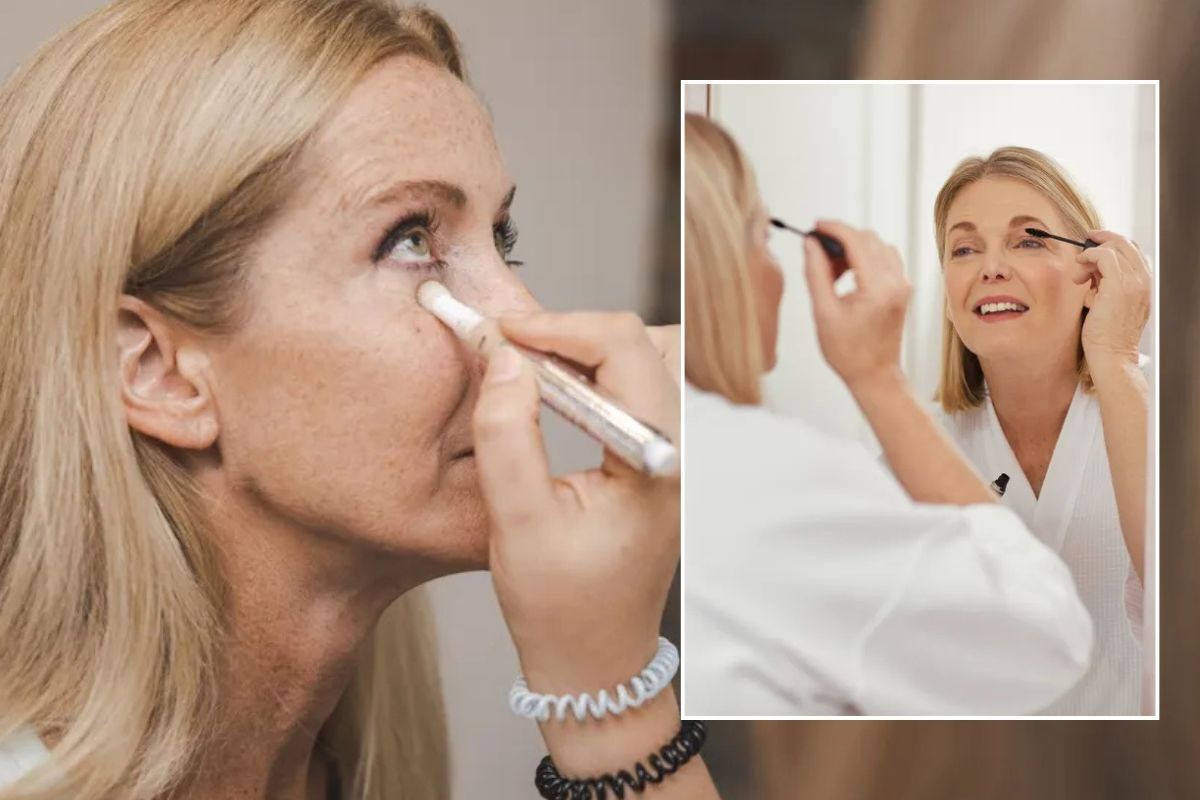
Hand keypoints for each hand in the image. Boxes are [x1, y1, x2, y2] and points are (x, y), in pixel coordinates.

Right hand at [472, 311, 679, 694]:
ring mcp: (680, 455)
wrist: (594, 663)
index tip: (500, 332)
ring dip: (591, 352)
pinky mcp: (664, 459)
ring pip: (651, 359)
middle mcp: (683, 451)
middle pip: (648, 342)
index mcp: (660, 462)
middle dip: (575, 332)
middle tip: (515, 350)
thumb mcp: (517, 523)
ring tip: (535, 374)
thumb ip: (508, 435)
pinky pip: (642, 390)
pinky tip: (556, 398)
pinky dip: (599, 376)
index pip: (625, 350)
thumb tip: (504, 359)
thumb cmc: (560, 608)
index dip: (557, 326)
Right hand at [802, 220, 911, 390]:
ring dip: (853, 248)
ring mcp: (903, 284)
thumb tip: (811, 244)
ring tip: (831, 269)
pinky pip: (885, 258)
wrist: (874, 374)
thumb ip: (816, 273)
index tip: (816, 226)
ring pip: (878, 246)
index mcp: (877, 288)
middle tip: (818, 252)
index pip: (856, 241)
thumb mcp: (823, 312)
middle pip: (869, 239)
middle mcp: (896, 282)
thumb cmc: (847, 352)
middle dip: (841, 238)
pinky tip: (847, 274)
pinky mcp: (902, 288)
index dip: (834, 229)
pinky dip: (865, 257)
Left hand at [1075, 230, 1150, 366]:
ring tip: (1079, 276)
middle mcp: (1143, 280)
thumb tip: (1091, 271)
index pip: (1133, 251)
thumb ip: (1105, 286)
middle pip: (1126, 244)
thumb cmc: (1107, 337)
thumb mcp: (1109, 305)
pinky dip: (1088, 257)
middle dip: (1101, 242)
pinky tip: (1079, 272)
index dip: (1112, 244)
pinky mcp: (1119, 285)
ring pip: (1115, 247)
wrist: (1113, 356)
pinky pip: (1104, 255)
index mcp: (1144, 285)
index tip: (1092, 246)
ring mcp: (1134, 282)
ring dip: (1091, 255)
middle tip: (1083, 249)